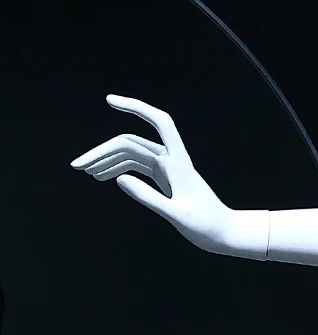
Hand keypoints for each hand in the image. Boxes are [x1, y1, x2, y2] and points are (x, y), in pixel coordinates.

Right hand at [70, 95, 264, 256]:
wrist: (224, 233)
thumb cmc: (205, 225)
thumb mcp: (175, 214)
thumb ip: (148, 197)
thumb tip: (118, 178)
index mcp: (179, 162)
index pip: (160, 122)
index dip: (137, 107)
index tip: (110, 101)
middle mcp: (173, 160)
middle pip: (133, 142)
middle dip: (103, 150)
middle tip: (76, 166)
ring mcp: (168, 168)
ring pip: (132, 154)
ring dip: (108, 159)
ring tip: (85, 172)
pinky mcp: (166, 178)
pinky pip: (138, 166)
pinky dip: (119, 168)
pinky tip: (103, 176)